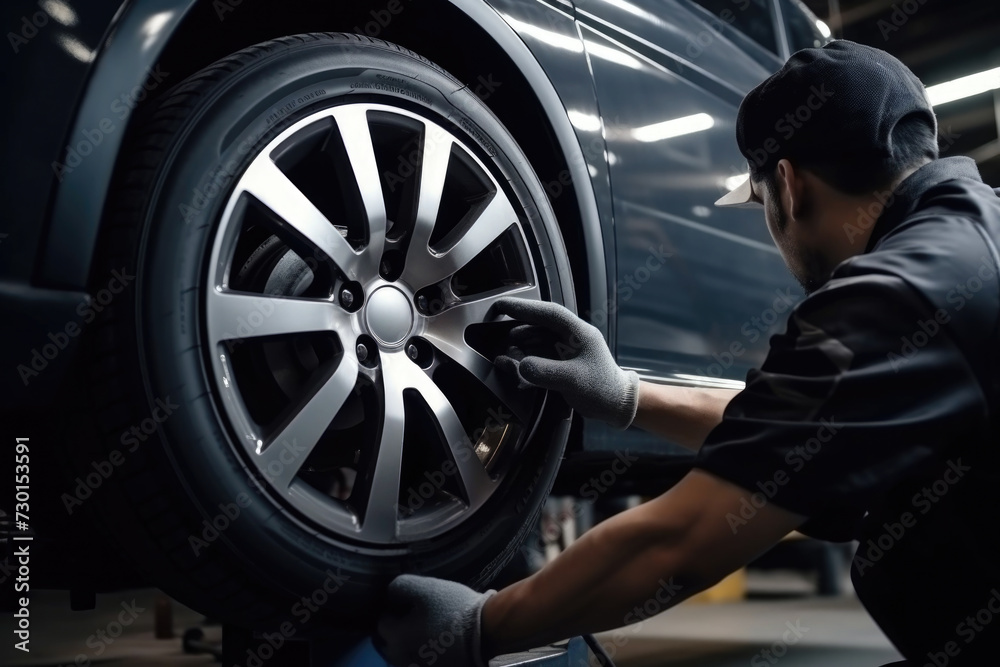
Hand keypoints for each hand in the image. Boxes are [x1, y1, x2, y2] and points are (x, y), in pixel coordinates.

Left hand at [374, 575, 496, 666]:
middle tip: (412, 616)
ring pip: (403, 654)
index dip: (392, 609)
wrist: (486, 632)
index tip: (406, 603)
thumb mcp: (425, 588)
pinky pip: (418, 660)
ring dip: (407, 642)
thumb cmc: (453, 609)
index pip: (382, 622)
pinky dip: (421, 651)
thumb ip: (400, 587)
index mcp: (396, 638)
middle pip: (389, 643)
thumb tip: (390, 594)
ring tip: (423, 628)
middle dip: (396, 629)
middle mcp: (402, 658)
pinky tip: (434, 640)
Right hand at [492, 298, 638, 428]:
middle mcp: (572, 339)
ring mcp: (567, 353)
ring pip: (538, 343)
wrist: (616, 406)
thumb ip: (545, 372)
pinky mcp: (562, 367)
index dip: (525, 307)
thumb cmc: (603, 390)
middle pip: (540, 327)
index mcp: (579, 333)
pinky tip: (516, 371)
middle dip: (520, 332)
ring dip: (522, 350)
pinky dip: (527, 364)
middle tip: (503, 338)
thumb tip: (521, 366)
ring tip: (507, 357)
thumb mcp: (573, 380)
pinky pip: (540, 360)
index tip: (503, 305)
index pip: (549, 313)